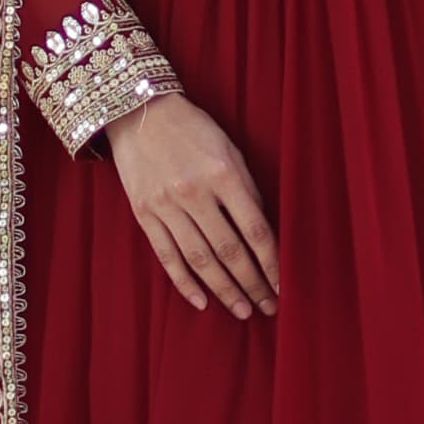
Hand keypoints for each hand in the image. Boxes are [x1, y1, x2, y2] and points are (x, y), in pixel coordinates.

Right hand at [105, 94, 279, 318]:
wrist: (139, 112)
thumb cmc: (193, 129)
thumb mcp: (229, 149)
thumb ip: (245, 190)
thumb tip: (261, 233)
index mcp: (223, 174)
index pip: (255, 229)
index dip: (272, 262)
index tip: (284, 284)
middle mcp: (194, 192)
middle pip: (230, 250)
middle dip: (252, 283)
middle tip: (269, 307)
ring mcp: (166, 205)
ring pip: (200, 259)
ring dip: (224, 290)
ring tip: (242, 310)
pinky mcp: (144, 213)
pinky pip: (167, 256)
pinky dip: (185, 282)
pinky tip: (202, 302)